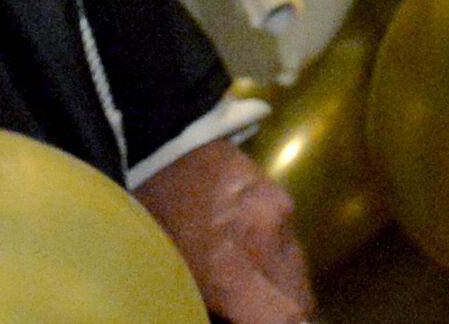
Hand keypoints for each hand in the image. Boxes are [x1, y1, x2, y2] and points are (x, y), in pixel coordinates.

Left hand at [135, 142, 310, 323]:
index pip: (287, 319)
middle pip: (301, 300)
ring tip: (250, 291)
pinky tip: (248, 254)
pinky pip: (291, 243)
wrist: (160, 142)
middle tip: (252, 313)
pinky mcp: (282, 195)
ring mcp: (280, 213)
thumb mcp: (165, 273)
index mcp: (228, 268)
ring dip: (282, 289)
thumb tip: (233, 312)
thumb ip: (208, 303)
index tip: (264, 323)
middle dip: (286, 315)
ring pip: (298, 272)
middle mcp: (266, 240)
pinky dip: (276, 259)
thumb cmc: (147, 215)